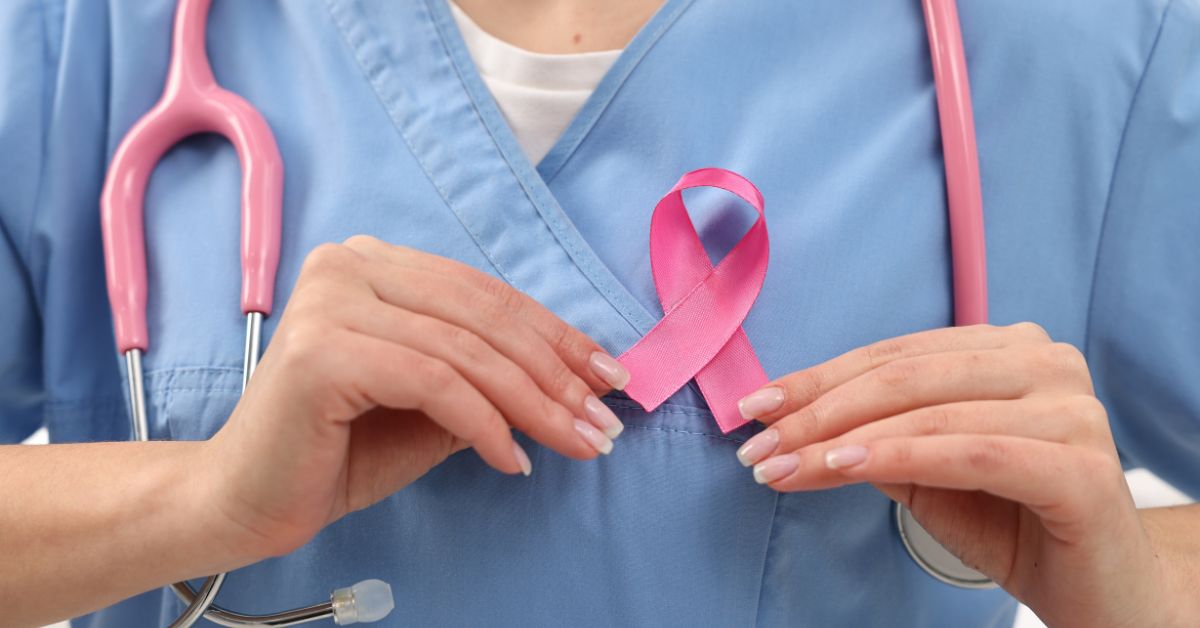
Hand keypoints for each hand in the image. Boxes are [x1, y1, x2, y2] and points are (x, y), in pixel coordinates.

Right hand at [201, 236, 629, 560]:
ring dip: (536, 404)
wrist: (246, 501)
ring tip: (579, 443)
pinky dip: (485, 425)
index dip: (556, 334)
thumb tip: (580, 378)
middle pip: (483, 317)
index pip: (486, 294)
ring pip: (467, 351)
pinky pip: (435, 383)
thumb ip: (490, 379)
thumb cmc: (340, 453)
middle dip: (558, 373)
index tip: (608, 376)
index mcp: (375, 264)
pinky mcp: (322, 349)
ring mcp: (330, 300)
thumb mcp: (434, 406)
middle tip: (605, 421)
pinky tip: (513, 460)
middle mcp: (349, 264)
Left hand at [734, 323, 1167, 627]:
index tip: (753, 408)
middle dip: (817, 411)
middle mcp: (1046, 361)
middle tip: (755, 445)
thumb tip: (787, 419)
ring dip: (839, 439)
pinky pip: (969, 452)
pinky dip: (899, 455)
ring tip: (780, 465)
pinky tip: (841, 465)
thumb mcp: (925, 470)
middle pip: (905, 376)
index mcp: (1008, 348)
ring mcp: (1071, 409)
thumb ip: (872, 434)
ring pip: (928, 412)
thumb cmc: (1008, 521)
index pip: (894, 355)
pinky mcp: (1083, 467)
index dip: (817, 378)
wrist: (1096, 591)